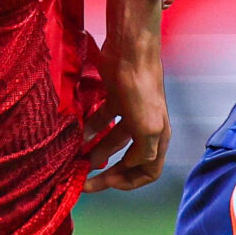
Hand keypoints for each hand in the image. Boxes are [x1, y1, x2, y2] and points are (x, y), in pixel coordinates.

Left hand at [81, 53, 170, 192]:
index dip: (129, 182)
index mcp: (158, 138)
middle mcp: (146, 128)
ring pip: (112, 141)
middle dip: (107, 172)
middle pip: (128, 160)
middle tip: (84, 181)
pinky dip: (90, 129)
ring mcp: (130, 114)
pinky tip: (77, 134)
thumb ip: (143, 154)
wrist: (131, 51)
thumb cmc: (142, 90)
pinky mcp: (115, 99)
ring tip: (78, 157)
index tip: (107, 182)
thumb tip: (130, 167)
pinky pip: (101, 121)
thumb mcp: (148, 129)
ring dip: (96, 151)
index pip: (148, 171)